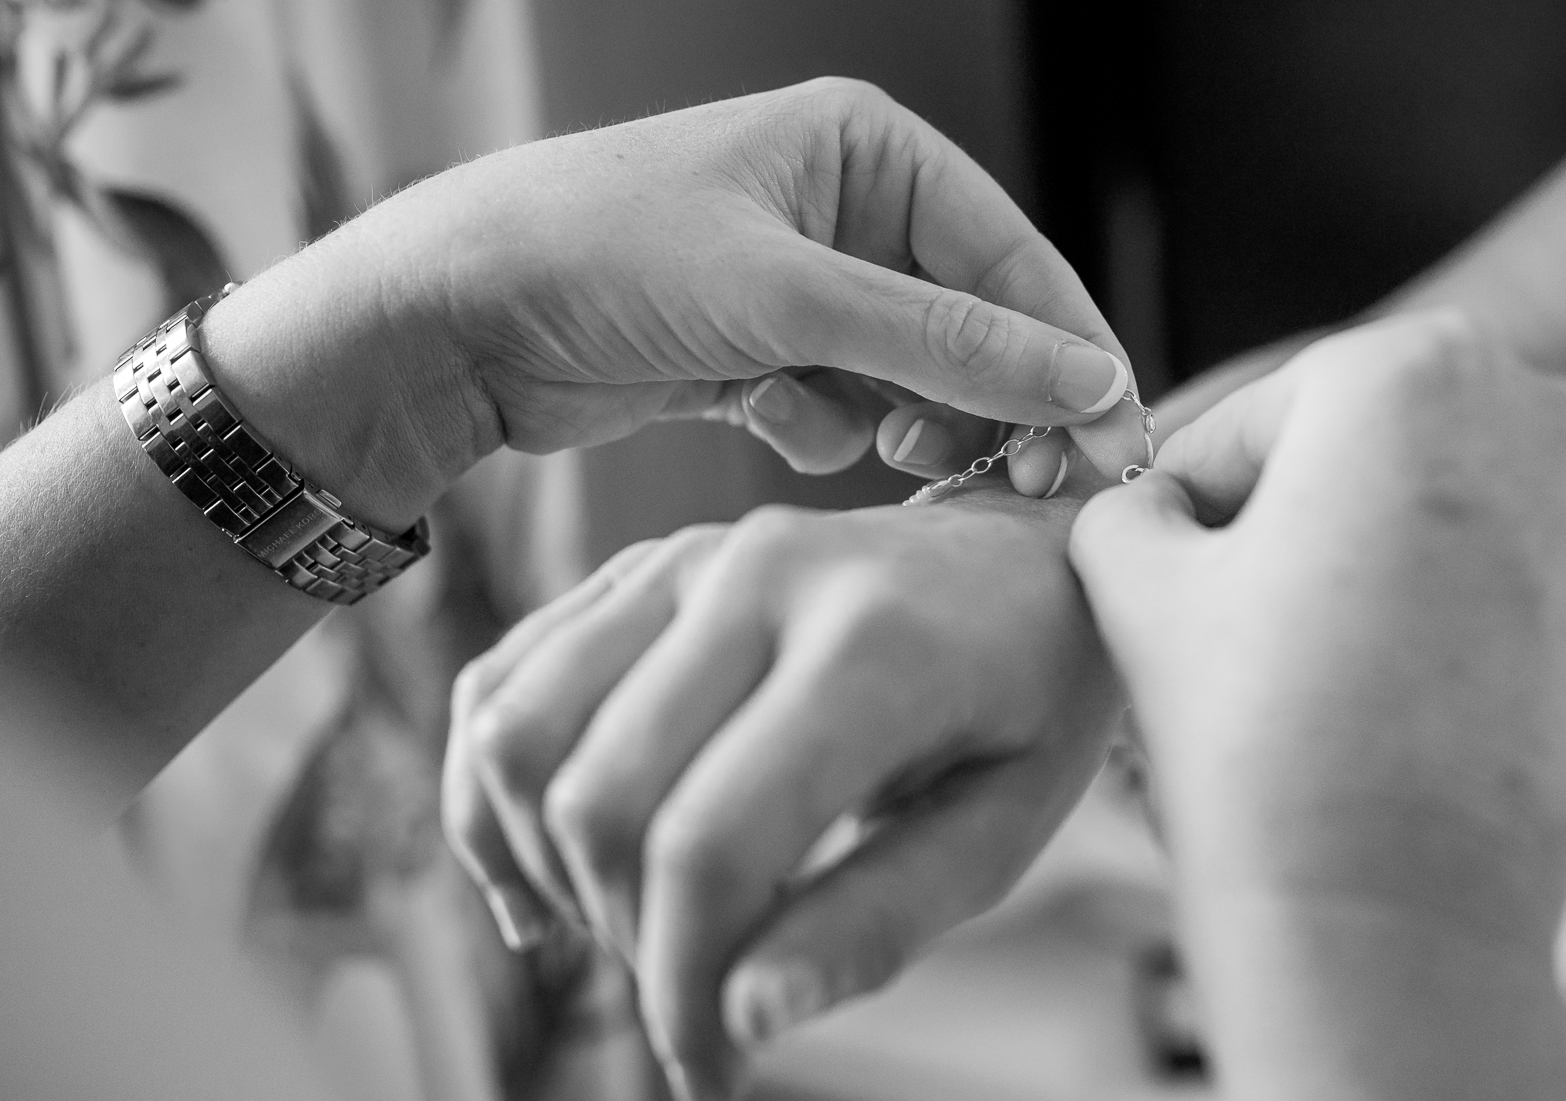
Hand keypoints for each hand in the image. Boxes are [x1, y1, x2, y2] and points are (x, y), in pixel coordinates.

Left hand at [204, 78, 1148, 529]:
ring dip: (911, 424)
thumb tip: (1093, 383)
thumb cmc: (602, 262)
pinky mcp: (763, 353)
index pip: (1011, 257)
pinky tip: (780, 428)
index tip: (1115, 443)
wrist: (450, 321)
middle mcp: (844, 208)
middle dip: (992, 404)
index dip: (1068, 355)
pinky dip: (828, 432)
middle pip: (973, 325)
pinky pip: (847, 408)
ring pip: (915, 378)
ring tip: (902, 455)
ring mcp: (803, 285)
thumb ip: (948, 345)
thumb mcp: (790, 299)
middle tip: (1030, 487)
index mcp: (866, 148)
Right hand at [442, 494, 1119, 1100]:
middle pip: (602, 801)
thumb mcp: (1001, 830)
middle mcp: (757, 576)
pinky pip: (503, 686)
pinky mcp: (635, 570)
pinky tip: (544, 875)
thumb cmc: (1028, 706)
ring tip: (631, 938)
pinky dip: (494, 797)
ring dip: (547, 874)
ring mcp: (682, 560)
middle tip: (697, 1007)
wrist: (1024, 562)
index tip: (713, 1079)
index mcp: (870, 644)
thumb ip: (875, 921)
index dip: (683, 990)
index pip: (712, 843)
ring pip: (520, 738)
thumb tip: (742, 1021)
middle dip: (628, 945)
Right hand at [1070, 312, 1565, 944]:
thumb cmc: (1261, 740)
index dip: (1185, 501)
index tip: (1154, 567)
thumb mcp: (1138, 586)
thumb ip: (1126, 511)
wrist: (1388, 915)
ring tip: (1288, 668)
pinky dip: (1433, 613)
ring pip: (1428, 511)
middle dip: (1280, 524)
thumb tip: (1146, 510)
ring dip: (1354, 564)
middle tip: (1214, 618)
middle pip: (1353, 451)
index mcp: (1406, 367)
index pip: (1255, 418)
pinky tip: (1371, 697)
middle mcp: (1532, 407)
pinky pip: (1495, 576)